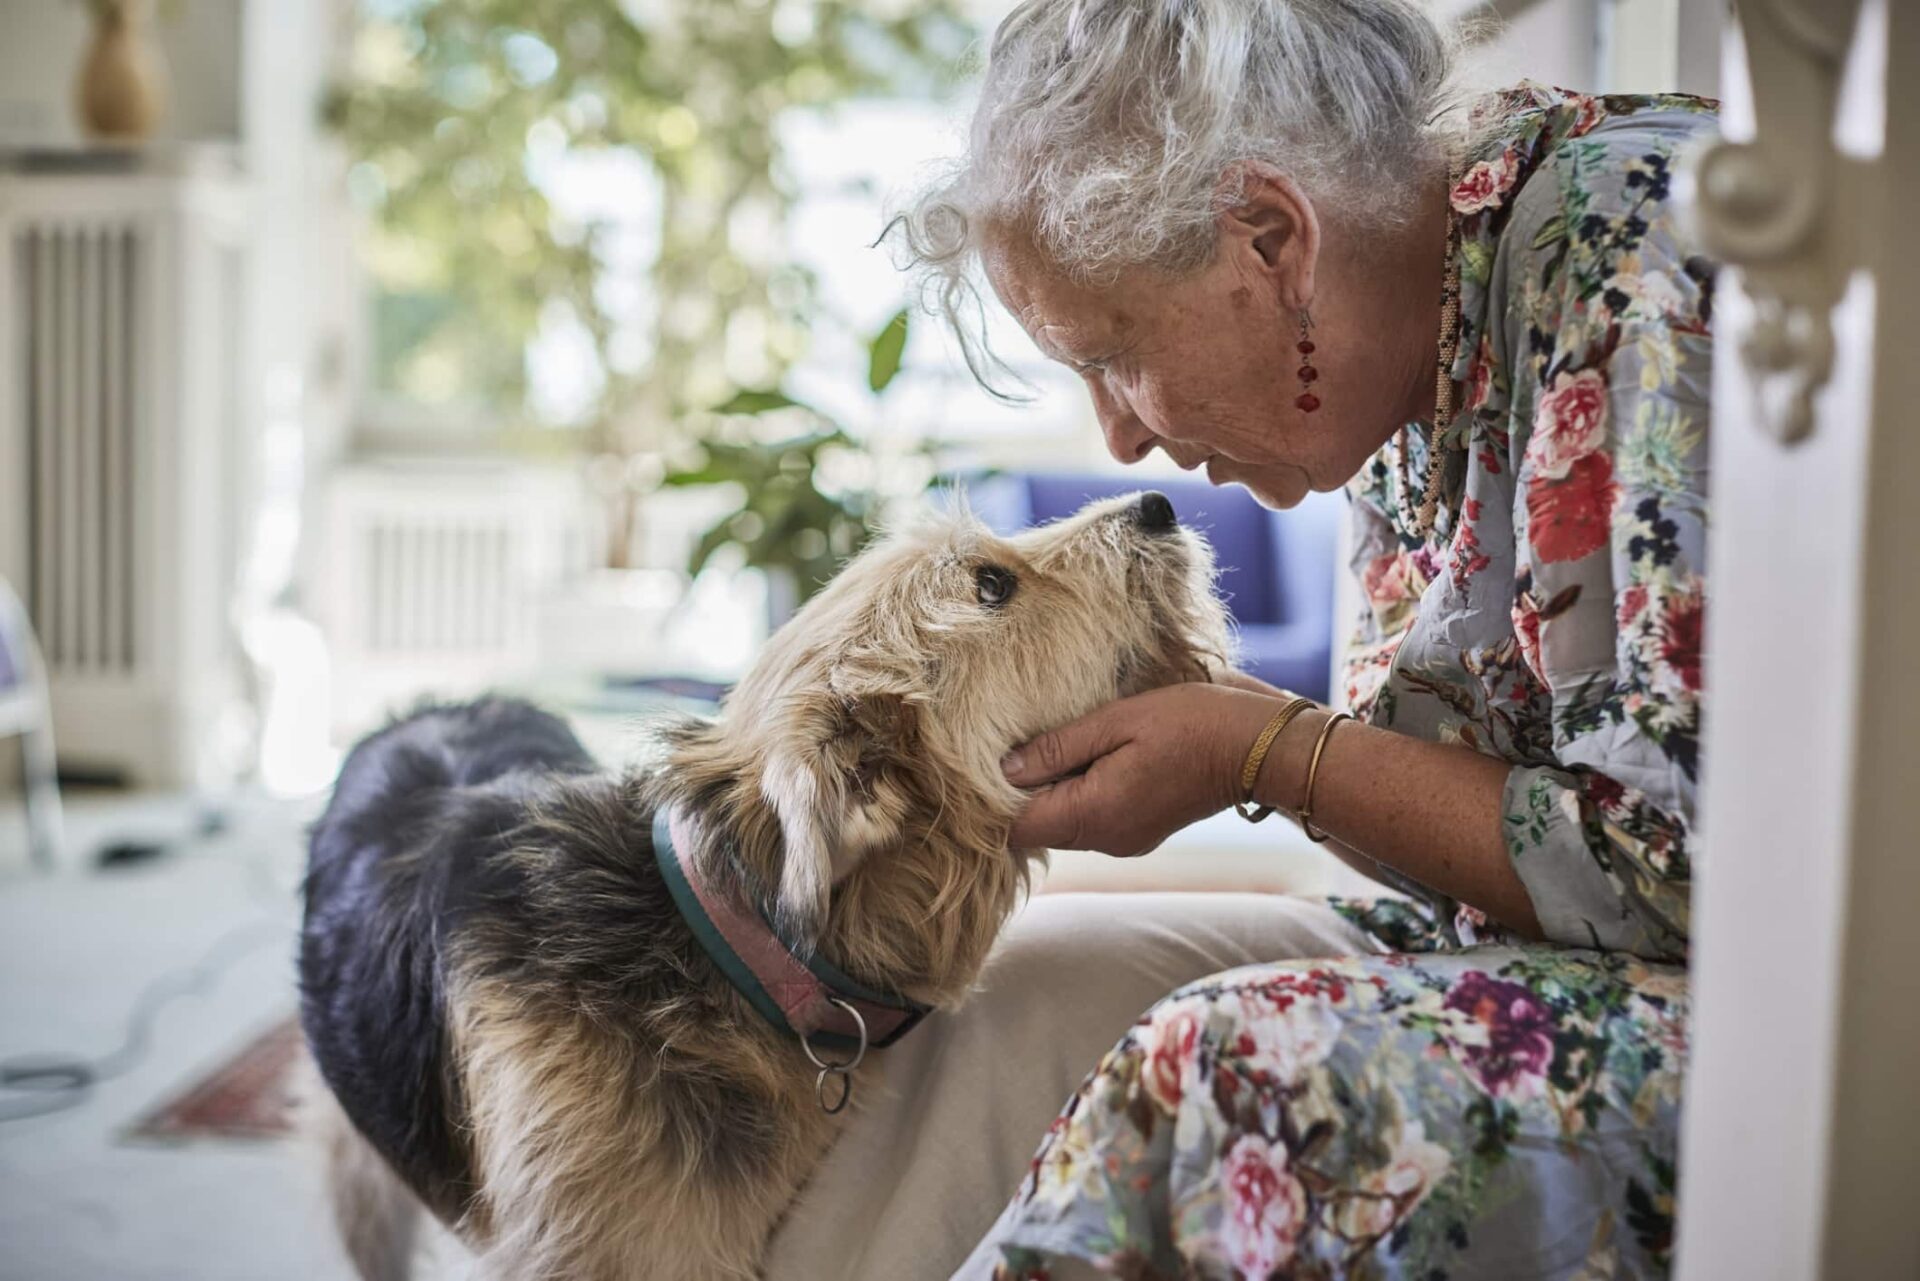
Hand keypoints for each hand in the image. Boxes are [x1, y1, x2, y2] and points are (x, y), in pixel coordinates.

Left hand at [1000, 682, 1290, 856]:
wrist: (1257, 745)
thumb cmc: (1191, 722)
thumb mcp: (1117, 720)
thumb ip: (1057, 747)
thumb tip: (1005, 769)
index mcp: (1094, 816)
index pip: (1017, 828)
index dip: (997, 797)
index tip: (995, 756)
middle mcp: (1106, 841)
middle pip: (1038, 826)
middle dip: (1026, 788)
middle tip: (1027, 737)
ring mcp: (1124, 841)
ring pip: (1065, 821)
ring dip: (1056, 786)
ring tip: (1065, 738)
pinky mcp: (1140, 831)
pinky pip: (1092, 816)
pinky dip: (1083, 789)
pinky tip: (1095, 753)